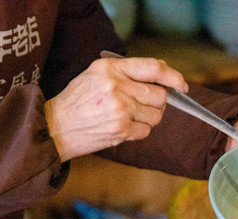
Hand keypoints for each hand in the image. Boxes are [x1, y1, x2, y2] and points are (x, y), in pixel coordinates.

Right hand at [44, 57, 188, 161]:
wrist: (56, 126)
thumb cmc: (77, 101)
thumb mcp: (96, 74)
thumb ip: (126, 72)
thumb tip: (161, 75)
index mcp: (111, 68)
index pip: (154, 68)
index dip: (174, 77)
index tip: (181, 85)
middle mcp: (118, 87)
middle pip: (159, 95)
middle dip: (156, 102)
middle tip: (142, 106)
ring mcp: (121, 109)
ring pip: (156, 115)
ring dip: (148, 118)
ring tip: (128, 117)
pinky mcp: (122, 130)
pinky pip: (146, 131)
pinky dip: (139, 131)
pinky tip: (122, 127)